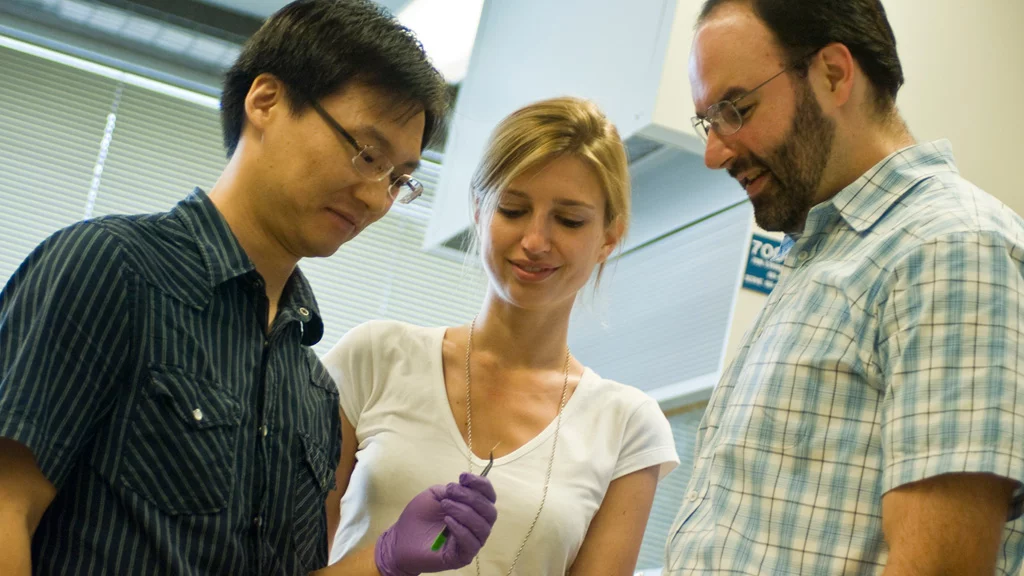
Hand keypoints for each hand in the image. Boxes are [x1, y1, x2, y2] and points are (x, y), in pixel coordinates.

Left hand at [375, 473, 496, 575]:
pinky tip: (447, 521)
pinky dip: (461, 529)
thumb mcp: (436, 495)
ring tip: (445, 506)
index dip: (480, 484)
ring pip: (483, 527)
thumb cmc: (419, 516)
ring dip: (464, 512)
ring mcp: (471, 541)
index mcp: (473, 508)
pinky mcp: (463, 556)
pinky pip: (472, 543)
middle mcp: (476, 524)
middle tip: (450, 493)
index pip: (488, 495)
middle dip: (471, 497)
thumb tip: (466, 488)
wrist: (401, 539)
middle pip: (490, 511)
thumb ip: (454, 489)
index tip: (463, 477)